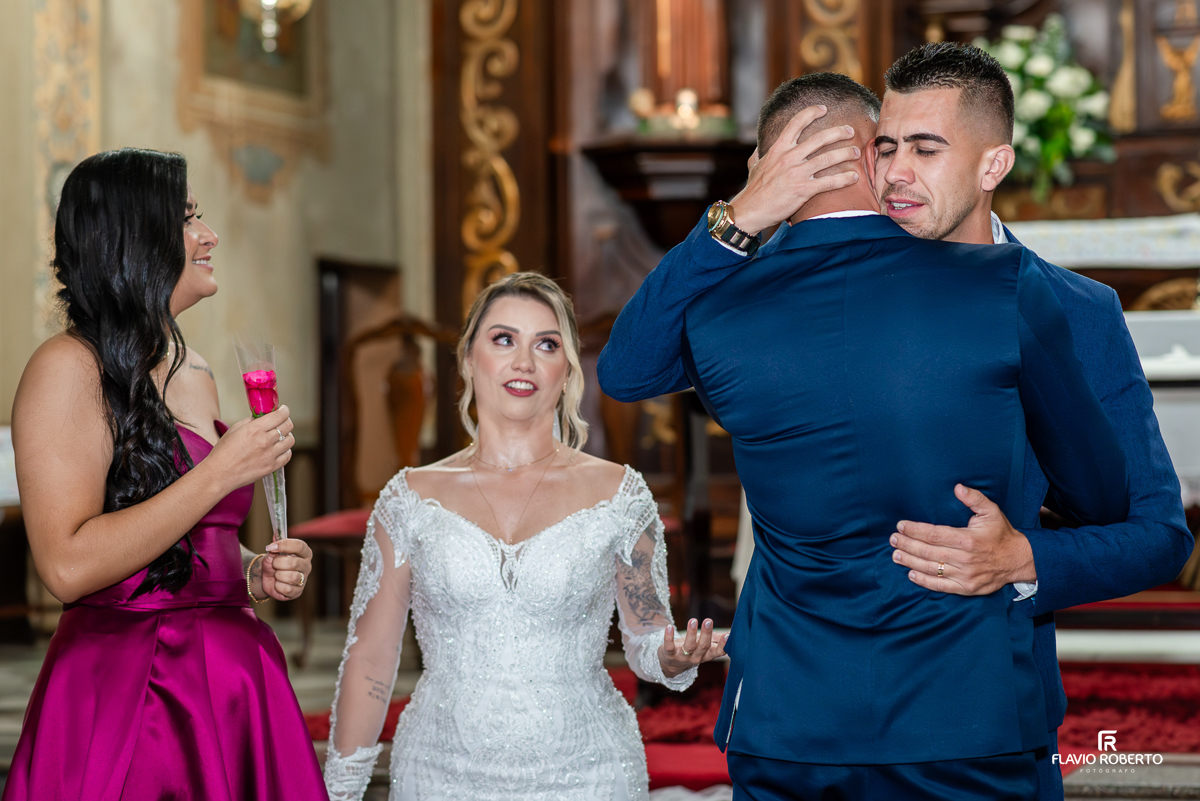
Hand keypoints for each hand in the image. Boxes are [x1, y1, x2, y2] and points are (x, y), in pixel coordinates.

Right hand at [204, 405, 293, 492]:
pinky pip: (287, 455)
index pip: (279, 415)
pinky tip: (279, 449)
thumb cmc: (223, 452)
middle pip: (288, 426)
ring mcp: (270, 455)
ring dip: (287, 435)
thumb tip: (262, 416)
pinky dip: (286, 450)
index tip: (284, 410)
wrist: (219, 473)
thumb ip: (251, 421)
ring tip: (281, 436)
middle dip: (286, 421)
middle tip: (282, 421)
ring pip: (290, 440)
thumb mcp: (234, 430)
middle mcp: (265, 441)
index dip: (284, 411)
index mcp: (255, 429)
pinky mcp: (271, 467)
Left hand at [258, 538, 312, 601]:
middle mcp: (307, 565)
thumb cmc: (273, 562)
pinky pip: (288, 589)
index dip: (284, 545)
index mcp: (304, 552)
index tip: (271, 547)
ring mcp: (304, 579)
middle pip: (294, 563)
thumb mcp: (272, 552)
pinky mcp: (298, 591)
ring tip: (276, 574)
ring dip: (278, 575)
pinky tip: (277, 583)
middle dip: (278, 563)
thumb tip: (275, 536)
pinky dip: (278, 586)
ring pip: (292, 577)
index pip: (299, 546)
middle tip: (274, 564)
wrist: (266, 577)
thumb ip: (275, 545)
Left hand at [659, 618, 726, 677]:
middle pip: (703, 646)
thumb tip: (732, 632)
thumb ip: (716, 639)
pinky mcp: (669, 654)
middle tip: (708, 620)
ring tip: (693, 620)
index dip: (722, 645)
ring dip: (690, 633)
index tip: (727, 635)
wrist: (671, 664)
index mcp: (706, 655)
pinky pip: (669, 646)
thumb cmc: (691, 650)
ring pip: (688, 646)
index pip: (716, 651)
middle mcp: (696, 657)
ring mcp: (682, 656)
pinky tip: (669, 627)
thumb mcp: (705, 646)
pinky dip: (668, 637)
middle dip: (706, 634)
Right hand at [729, 105, 861, 235]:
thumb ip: (759, 154)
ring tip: (856, 152)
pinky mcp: (803, 190)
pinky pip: (829, 182)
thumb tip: (759, 148)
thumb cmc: (753, 190)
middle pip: (820, 138)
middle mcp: (789, 157)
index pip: (796, 123)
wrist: (750, 210)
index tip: (824, 109)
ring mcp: (797, 173)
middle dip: (839, 132)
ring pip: (828, 158)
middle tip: (850, 131)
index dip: (812, 112)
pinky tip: (854, 177)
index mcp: (778, 149)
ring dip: (846, 153)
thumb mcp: (753, 166)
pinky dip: (844, 179)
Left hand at [891, 484, 1036, 594]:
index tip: (900, 525)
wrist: (1019, 560)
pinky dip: (924, 581)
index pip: (933, 534)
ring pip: (931, 568)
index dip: (914, 530)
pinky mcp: (966, 588)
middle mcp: (964, 558)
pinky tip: (911, 574)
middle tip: (892, 539)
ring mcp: (965, 575)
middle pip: (928, 551)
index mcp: (967, 539)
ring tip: (895, 555)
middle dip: (907, 544)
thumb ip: (974, 498)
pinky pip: (941, 586)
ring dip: (910, 562)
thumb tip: (957, 487)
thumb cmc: (1001, 534)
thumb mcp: (991, 511)